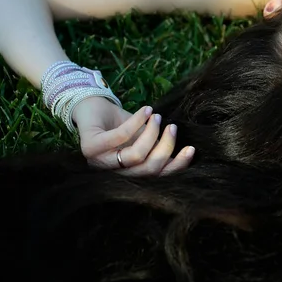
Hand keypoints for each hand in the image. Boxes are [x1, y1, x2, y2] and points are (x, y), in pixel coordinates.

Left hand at [72, 97, 194, 175]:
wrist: (92, 105)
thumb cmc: (121, 123)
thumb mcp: (143, 137)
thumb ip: (158, 149)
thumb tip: (186, 154)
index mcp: (128, 175)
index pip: (156, 177)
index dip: (176, 165)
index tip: (191, 149)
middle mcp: (113, 174)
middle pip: (148, 169)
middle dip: (165, 147)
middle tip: (172, 127)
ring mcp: (99, 162)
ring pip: (135, 156)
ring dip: (151, 134)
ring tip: (157, 117)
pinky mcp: (90, 147)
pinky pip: (120, 137)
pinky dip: (137, 122)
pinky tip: (146, 110)